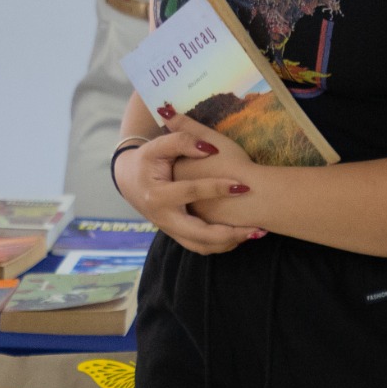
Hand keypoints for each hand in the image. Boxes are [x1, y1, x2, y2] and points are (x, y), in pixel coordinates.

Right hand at [116, 116, 262, 254]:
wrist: (130, 181)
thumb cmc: (147, 160)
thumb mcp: (158, 146)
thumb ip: (181, 140)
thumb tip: (209, 147)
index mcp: (157, 195)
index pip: (191, 193)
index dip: (217, 188)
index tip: (244, 185)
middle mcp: (163, 218)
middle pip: (198, 234)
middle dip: (229, 233)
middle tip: (256, 227)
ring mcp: (170, 230)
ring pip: (201, 246)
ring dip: (229, 242)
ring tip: (255, 232)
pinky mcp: (177, 235)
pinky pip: (201, 247)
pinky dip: (222, 244)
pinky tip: (242, 235)